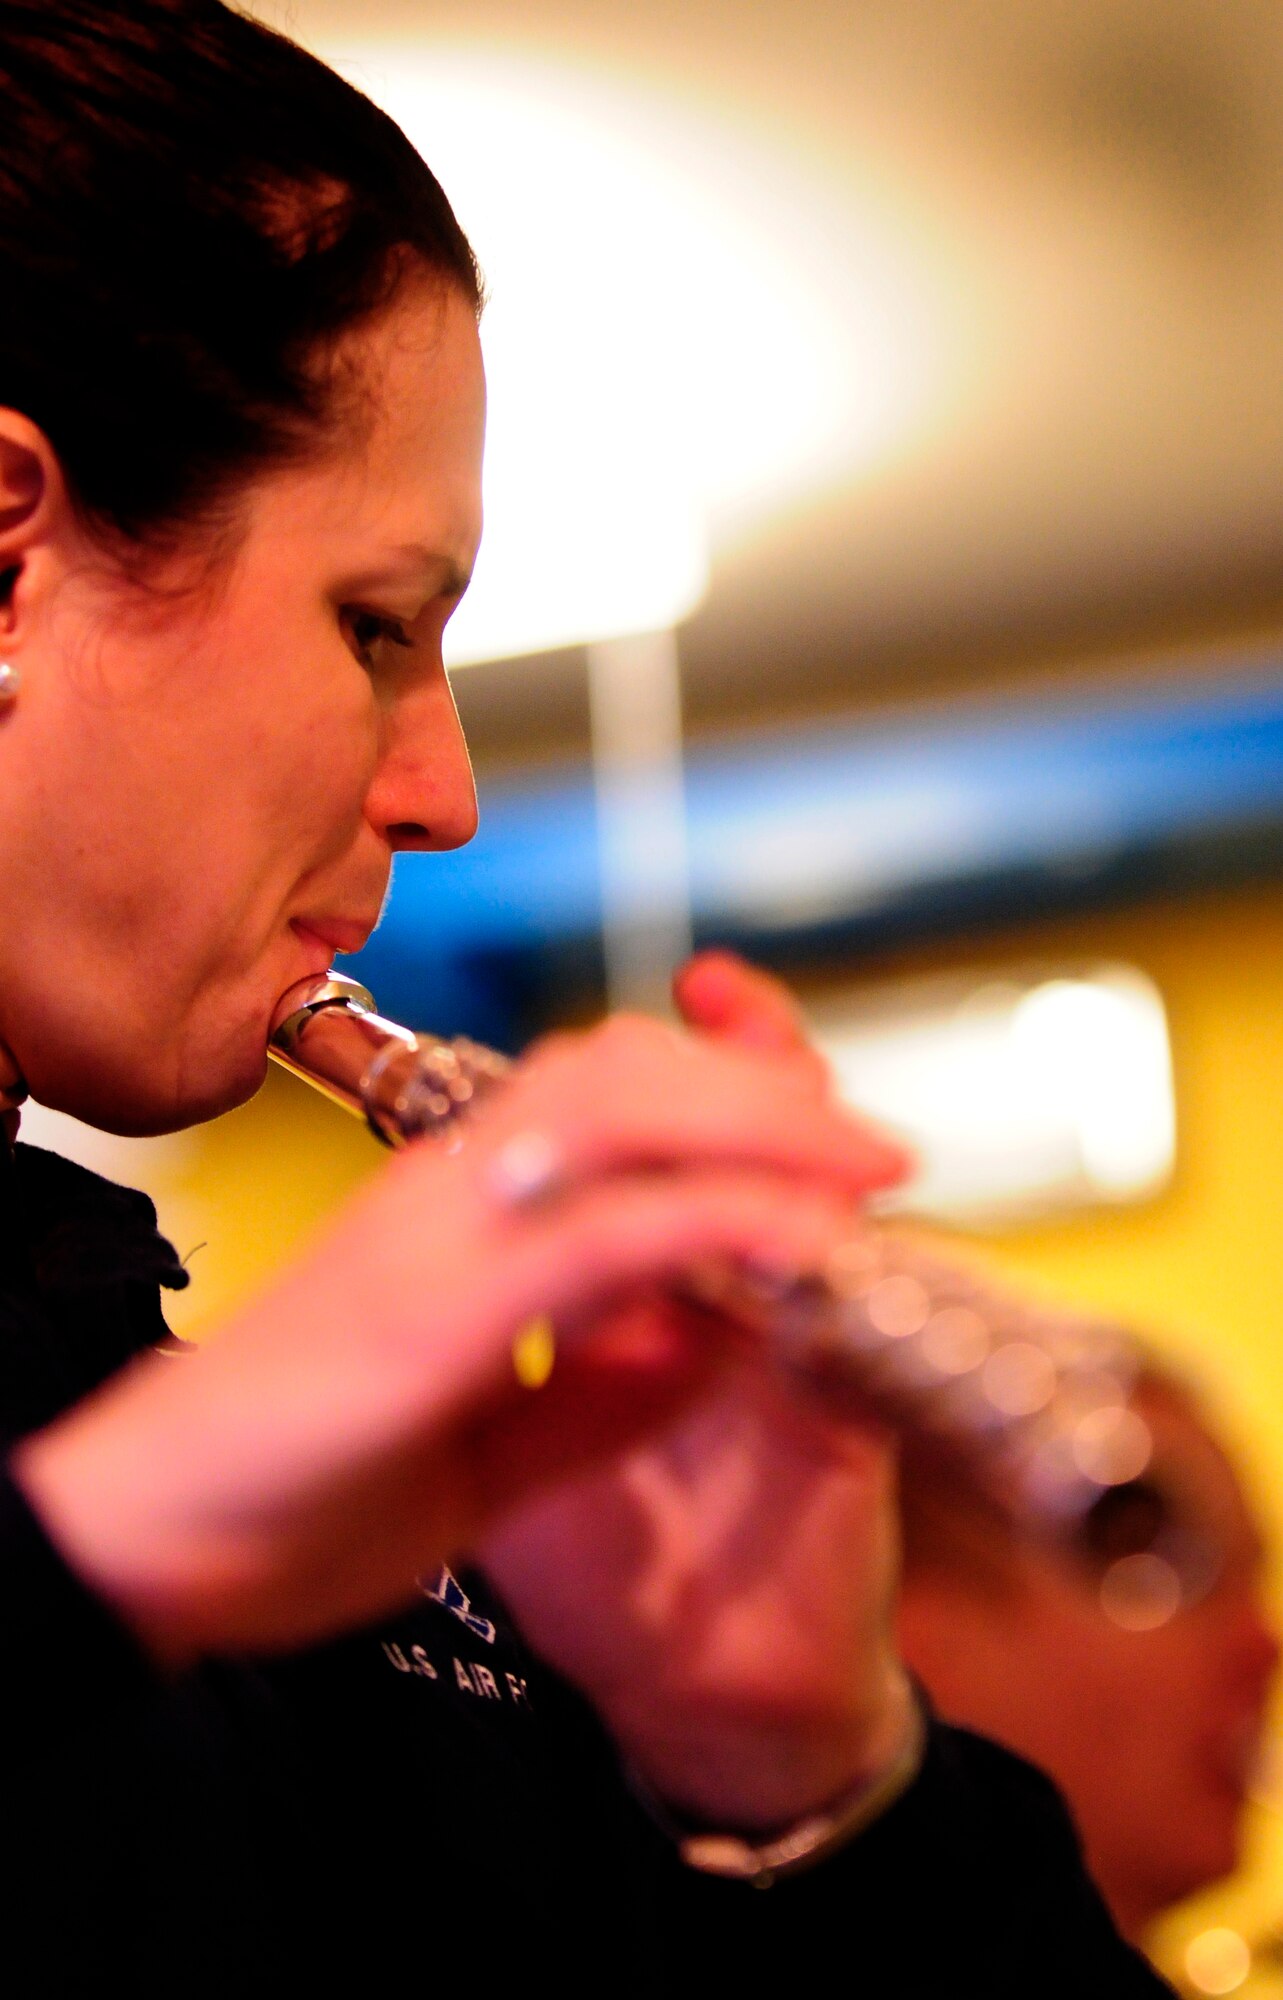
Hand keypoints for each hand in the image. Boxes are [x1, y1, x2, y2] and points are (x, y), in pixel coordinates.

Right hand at [14, 957, 906, 1696]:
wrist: (144, 1552)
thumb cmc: (291, 1492)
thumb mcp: (479, 1446)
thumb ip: (592, 1392)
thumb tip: (703, 1344)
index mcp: (450, 1218)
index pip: (596, 1099)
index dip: (711, 1082)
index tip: (809, 1100)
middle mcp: (444, 1195)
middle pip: (622, 1074)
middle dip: (760, 1085)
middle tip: (876, 1138)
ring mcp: (436, 1239)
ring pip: (618, 1115)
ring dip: (756, 1124)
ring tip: (864, 1162)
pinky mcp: (433, 1313)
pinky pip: (607, 1234)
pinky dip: (715, 1220)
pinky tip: (801, 1241)